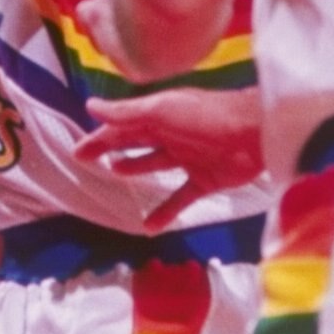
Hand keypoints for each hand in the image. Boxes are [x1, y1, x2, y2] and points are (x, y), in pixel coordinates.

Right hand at [75, 85, 264, 229]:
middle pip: (134, 142)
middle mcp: (171, 134)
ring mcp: (188, 158)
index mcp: (160, 115)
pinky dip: (165, 212)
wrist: (255, 133)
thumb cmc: (206, 116)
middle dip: (111, 148)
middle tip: (87, 159)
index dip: (100, 137)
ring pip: (155, 165)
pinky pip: (180, 198)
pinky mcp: (205, 181)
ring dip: (136, 169)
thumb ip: (127, 112)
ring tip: (116, 175)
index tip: (78, 150)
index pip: (122, 126)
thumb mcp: (163, 109)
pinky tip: (148, 226)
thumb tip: (90, 106)